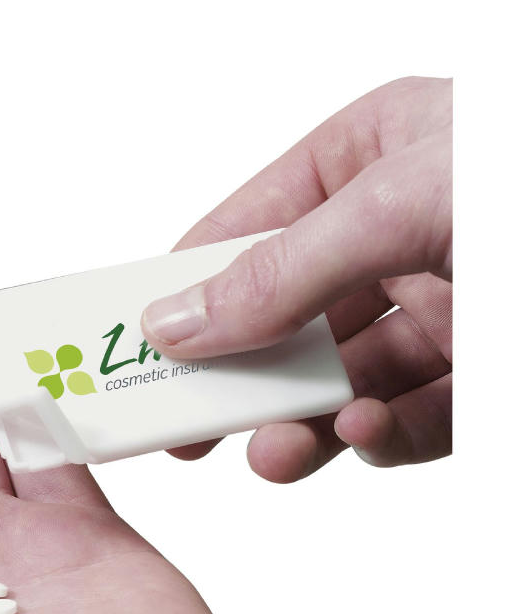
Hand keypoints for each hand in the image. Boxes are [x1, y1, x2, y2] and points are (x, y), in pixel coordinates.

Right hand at [141, 77, 451, 480]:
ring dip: (301, 422)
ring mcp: (440, 307)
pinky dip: (382, 436)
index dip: (183, 290)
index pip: (242, 230)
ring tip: (273, 455)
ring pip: (337, 381)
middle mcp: (397, 234)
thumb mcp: (402, 202)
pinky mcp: (483, 377)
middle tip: (184, 430)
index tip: (131, 349)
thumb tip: (174, 321)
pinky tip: (370, 435)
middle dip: (236, 377)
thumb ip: (280, 271)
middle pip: (282, 318)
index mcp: (368, 158)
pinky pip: (407, 418)